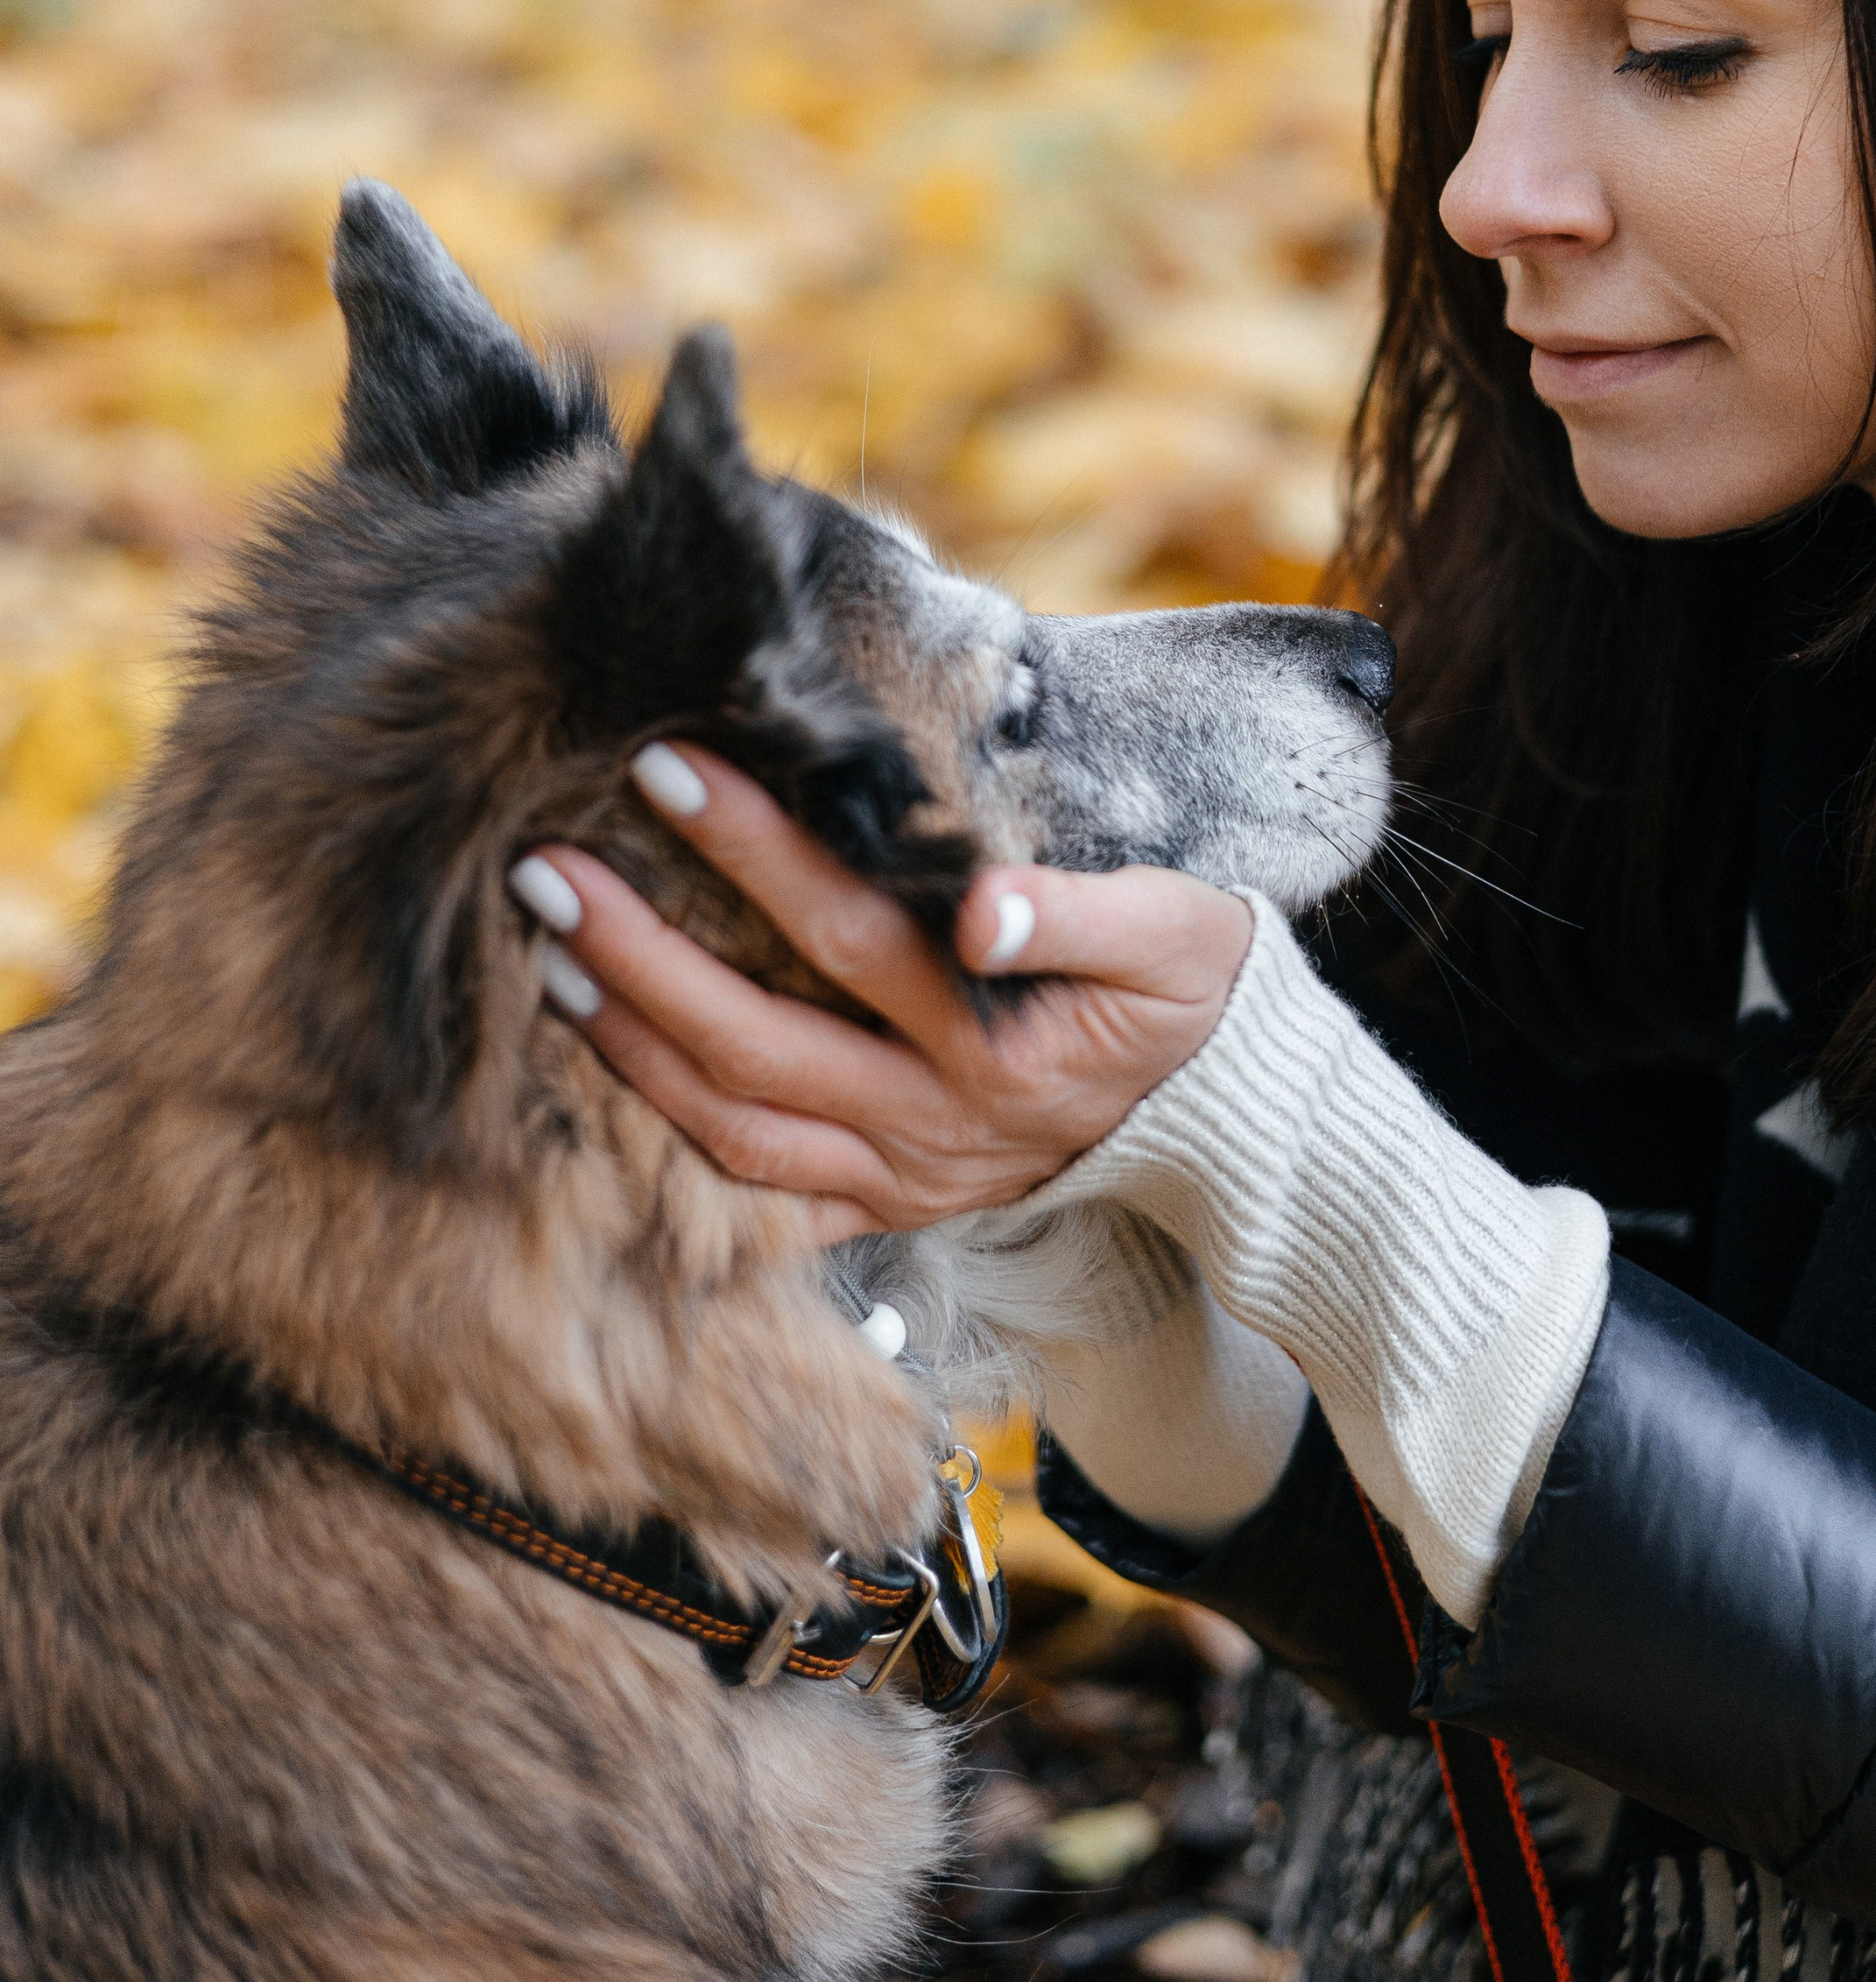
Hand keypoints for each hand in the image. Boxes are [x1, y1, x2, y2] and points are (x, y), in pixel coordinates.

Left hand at [511, 744, 1253, 1238]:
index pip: (847, 933)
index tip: (663, 770)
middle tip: (543, 870)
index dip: (751, 851)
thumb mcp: (1178, 932)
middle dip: (637, 955)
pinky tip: (609, 1078)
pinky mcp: (894, 1211)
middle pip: (753, 1040)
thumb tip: (980, 910)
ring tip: (551, 964)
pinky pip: (763, 1198)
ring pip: (735, 1129)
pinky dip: (676, 1148)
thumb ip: (1078, 913)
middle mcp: (937, 1127)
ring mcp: (907, 1179)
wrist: (1227, 1110)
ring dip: (631, 1049)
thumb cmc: (1190, 989)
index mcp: (1001, 1049)